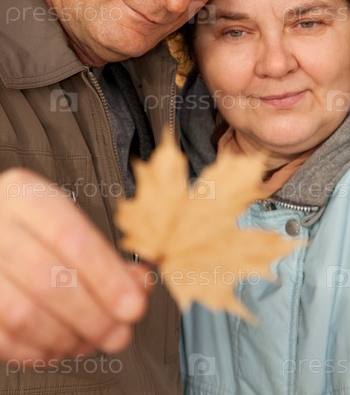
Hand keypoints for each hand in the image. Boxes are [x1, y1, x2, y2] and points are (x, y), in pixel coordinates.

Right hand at [0, 168, 147, 362]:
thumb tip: (138, 285)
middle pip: (48, 279)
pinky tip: (59, 345)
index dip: (108, 278)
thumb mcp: (66, 221)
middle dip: (93, 315)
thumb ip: (104, 253)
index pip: (72, 239)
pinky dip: (37, 351)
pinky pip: (2, 338)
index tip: (134, 305)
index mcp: (25, 196)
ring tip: (90, 339)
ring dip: (66, 337)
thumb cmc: (32, 227)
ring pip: (23, 313)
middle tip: (118, 332)